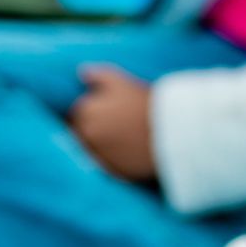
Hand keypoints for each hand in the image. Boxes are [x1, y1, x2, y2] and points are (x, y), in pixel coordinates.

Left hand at [70, 65, 156, 182]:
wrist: (173, 130)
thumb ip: (97, 76)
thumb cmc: (146, 103)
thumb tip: (81, 73)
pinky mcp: (111, 173)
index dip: (88, 114)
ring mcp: (98, 156)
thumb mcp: (120, 81)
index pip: (73, 115)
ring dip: (99, 148)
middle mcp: (86, 135)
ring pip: (90, 153)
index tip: (102, 114)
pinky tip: (126, 154)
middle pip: (79, 135)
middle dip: (91, 131)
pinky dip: (111, 162)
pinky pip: (104, 168)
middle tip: (112, 128)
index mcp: (85, 111)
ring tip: (120, 142)